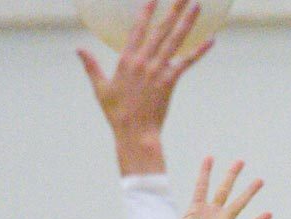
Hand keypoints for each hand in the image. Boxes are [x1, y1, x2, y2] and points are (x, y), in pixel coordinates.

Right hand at [77, 0, 213, 174]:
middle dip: (172, 9)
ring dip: (186, 21)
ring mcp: (157, 70)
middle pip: (159, 29)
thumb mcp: (100, 88)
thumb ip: (91, 66)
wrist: (135, 133)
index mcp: (126, 60)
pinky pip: (187, 62)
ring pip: (174, 40)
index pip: (137, 30)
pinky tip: (211, 39)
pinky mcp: (170, 81)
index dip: (146, 12)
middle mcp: (143, 61)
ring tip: (196, 5)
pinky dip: (200, 50)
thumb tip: (79, 49)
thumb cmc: (117, 113)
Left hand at [183, 157, 271, 218]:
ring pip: (238, 204)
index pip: (201, 187)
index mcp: (196, 210)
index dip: (205, 172)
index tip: (209, 157)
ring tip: (260, 180)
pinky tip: (268, 214)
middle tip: (240, 161)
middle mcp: (212, 214)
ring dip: (249, 192)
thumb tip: (145, 208)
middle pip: (224, 189)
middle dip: (232, 175)